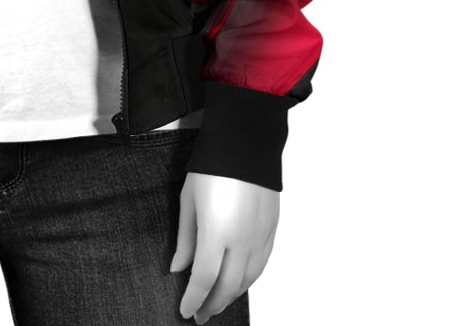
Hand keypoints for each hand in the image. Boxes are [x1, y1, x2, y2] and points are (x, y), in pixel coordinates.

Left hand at [169, 171, 278, 323]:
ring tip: (217, 302)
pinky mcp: (271, 230)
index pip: (204, 279)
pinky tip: (238, 283)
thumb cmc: (212, 167)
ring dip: (231, 296)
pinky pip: (261, 265)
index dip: (194, 299)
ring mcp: (260, 237)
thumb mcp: (188, 200)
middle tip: (200, 315)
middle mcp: (242, 240)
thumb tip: (179, 268)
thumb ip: (185, 239)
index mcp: (216, 232)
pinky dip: (248, 280)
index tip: (186, 311)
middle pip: (228, 286)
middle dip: (212, 304)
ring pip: (248, 280)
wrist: (244, 143)